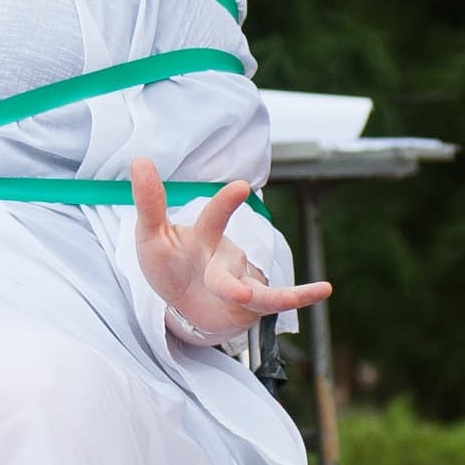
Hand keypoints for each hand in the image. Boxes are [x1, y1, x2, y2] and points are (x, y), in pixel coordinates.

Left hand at [129, 157, 332, 340]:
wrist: (184, 302)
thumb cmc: (169, 264)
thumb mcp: (150, 236)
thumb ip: (149, 201)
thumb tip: (139, 159)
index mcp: (202, 238)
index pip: (212, 219)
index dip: (225, 205)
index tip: (242, 187)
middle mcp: (225, 257)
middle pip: (229, 266)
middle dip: (231, 278)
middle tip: (236, 289)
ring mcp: (242, 280)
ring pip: (250, 290)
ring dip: (251, 296)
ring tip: (245, 300)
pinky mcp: (252, 304)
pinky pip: (274, 303)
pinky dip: (299, 297)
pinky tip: (324, 289)